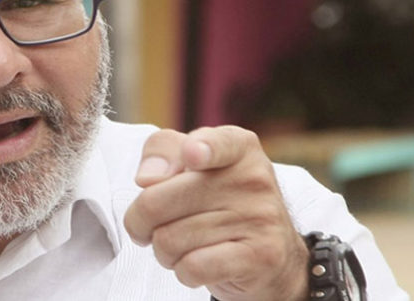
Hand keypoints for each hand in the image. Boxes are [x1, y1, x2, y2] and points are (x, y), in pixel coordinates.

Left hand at [123, 126, 308, 300]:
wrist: (273, 256)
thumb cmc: (218, 204)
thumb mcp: (192, 166)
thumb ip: (163, 153)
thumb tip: (147, 178)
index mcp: (238, 147)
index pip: (212, 142)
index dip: (198, 148)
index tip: (191, 156)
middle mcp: (253, 177)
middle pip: (155, 200)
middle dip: (140, 223)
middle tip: (152, 227)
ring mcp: (260, 217)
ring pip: (168, 240)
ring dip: (164, 252)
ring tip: (184, 246)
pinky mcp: (260, 256)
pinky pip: (192, 267)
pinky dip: (183, 272)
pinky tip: (198, 264)